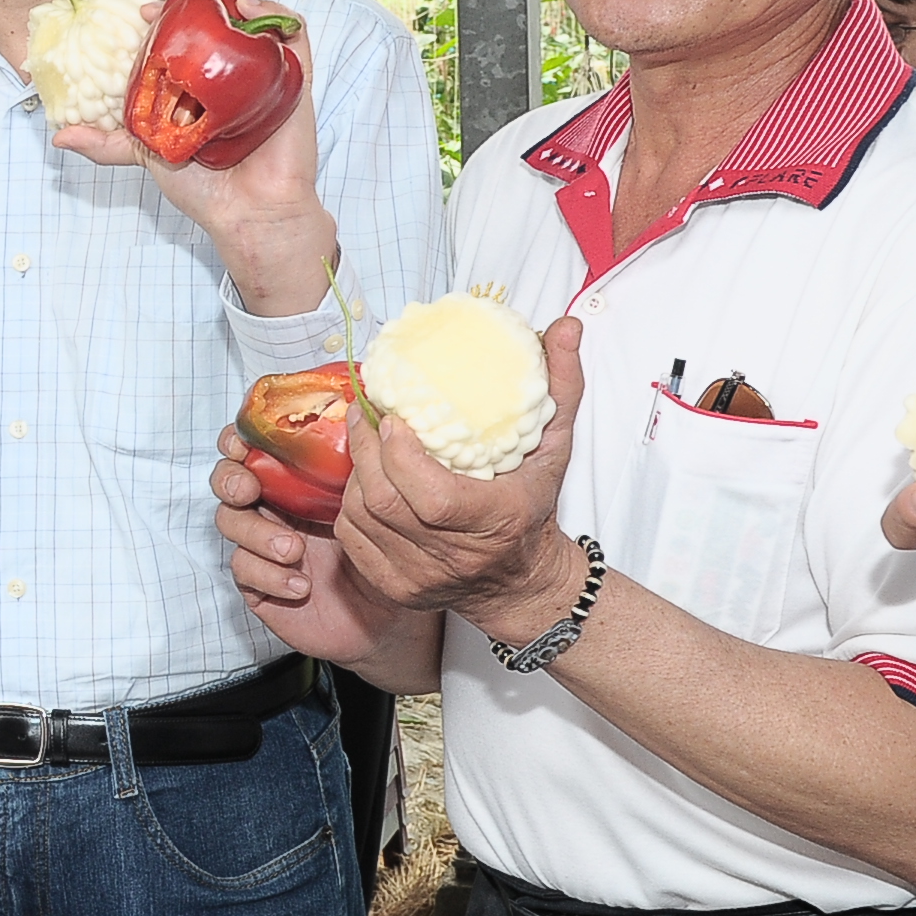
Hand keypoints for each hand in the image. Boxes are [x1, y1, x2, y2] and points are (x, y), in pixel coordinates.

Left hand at [50, 0, 335, 315]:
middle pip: (218, 20)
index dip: (165, 18)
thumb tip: (60, 136)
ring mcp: (263, 74)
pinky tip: (248, 10)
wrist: (248, 214)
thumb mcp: (147, 155)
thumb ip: (107, 144)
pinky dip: (274, 13)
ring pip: (253, 18)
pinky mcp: (294, 78)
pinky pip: (293, 34)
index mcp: (199, 86)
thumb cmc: (203, 189)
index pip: (184, 37)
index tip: (142, 15)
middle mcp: (230, 75)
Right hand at [212, 426, 416, 670]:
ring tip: (294, 550)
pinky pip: (243, 570)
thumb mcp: (373, 499)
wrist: (386, 613)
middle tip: (249, 489)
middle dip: (231, 480)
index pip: (249, 449)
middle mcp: (272, 508)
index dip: (236, 441)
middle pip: (226, 482)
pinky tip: (301, 585)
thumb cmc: (382, 551)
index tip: (242, 443)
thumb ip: (359, 461)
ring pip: (230, 524)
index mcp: (293, 480)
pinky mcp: (258, 583)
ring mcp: (260, 546)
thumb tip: (365, 406)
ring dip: (257, 533)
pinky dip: (269, 575)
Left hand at [331, 315, 594, 644]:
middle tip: (364, 413)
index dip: (400, 456)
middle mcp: (453, 558)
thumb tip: (565, 326)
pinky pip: (351, 540)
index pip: (431, 498)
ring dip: (356, 473)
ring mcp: (418, 579)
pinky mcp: (393, 589)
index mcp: (494, 523)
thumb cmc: (533, 509)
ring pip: (361, 518)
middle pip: (384, 502)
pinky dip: (351, 505)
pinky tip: (364, 480)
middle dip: (366, 450)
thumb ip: (561, 387)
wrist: (520, 582)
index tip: (393, 418)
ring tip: (365, 441)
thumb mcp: (554, 448)